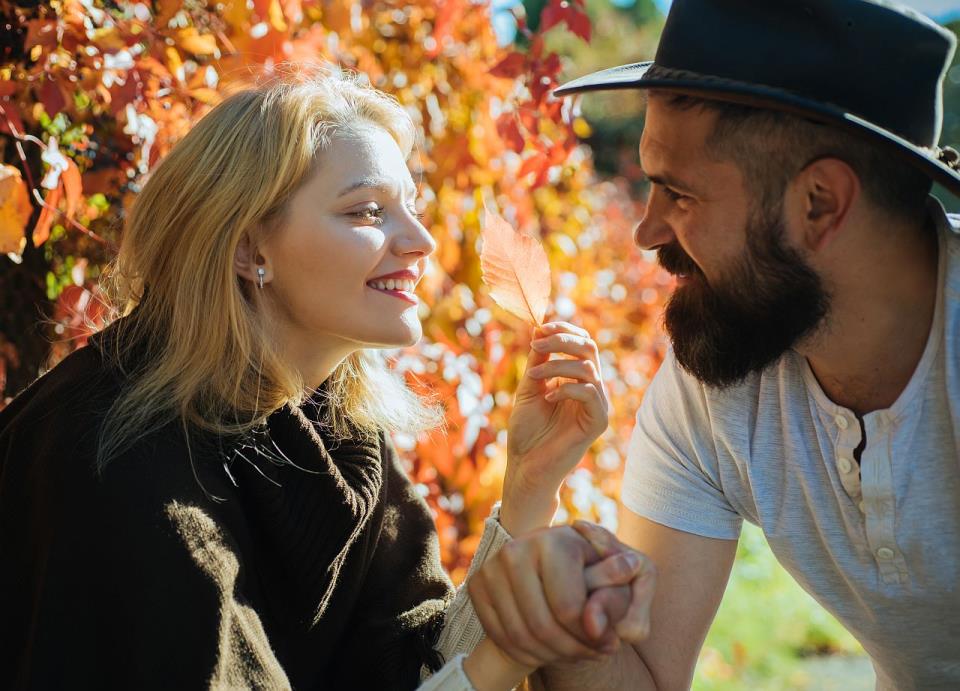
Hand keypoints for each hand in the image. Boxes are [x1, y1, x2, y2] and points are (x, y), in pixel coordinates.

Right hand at [467, 523, 654, 669]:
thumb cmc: (597, 570)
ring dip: (551, 656)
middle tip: (593, 655)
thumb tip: (597, 626)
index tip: (611, 645)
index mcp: (554, 541)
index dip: (593, 637)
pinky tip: (550, 650)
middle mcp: (516, 549)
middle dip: (573, 651)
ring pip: (520, 636)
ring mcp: (491, 567)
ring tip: (575, 653)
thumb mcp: (623, 578)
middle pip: (543, 626)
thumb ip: (618, 600)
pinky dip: (526, 654)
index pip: (569, 609)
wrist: (555, 560)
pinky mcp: (478, 585)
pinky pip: (500, 636)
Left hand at [501, 322, 609, 533]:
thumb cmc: (527, 431)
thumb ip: (537, 361)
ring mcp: (597, 405)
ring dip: (558, 365)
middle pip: (589, 348)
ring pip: (588, 369)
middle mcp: (591, 389)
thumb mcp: (529, 387)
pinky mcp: (598, 422)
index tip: (540, 327)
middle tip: (536, 345)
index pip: (582, 343)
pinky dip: (566, 388)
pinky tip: (548, 397)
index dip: (564, 330)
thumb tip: (539, 329)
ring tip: (535, 375)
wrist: (525, 466)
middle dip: (562, 340)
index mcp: (576, 379)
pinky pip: (590, 393)